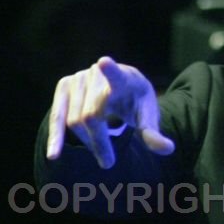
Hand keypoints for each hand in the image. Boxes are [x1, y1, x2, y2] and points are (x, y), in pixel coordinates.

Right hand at [46, 56, 174, 168]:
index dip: (111, 69)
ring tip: (100, 147)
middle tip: (109, 162)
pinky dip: (56, 136)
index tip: (104, 61)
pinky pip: (57, 116)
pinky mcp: (64, 86)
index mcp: (124, 79)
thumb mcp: (147, 116)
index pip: (117, 74)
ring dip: (87, 140)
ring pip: (75, 120)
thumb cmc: (135, 103)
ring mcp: (79, 78)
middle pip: (91, 116)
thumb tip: (169, 150)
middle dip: (99, 142)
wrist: (121, 85)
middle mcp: (98, 74)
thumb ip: (154, 134)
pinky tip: (54, 154)